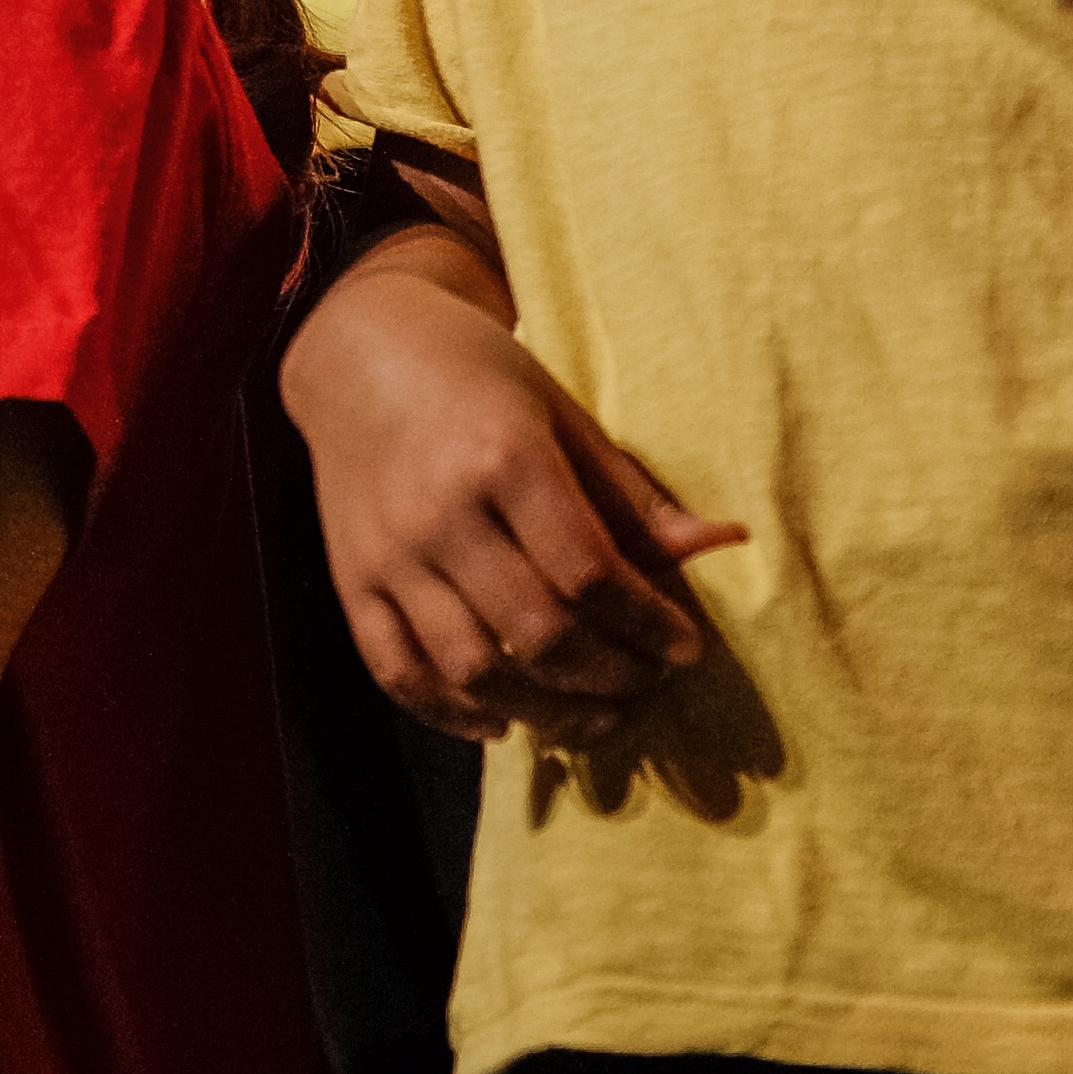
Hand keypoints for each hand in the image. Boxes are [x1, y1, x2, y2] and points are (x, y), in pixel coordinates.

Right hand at [283, 263, 735, 747]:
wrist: (359, 349)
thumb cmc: (479, 375)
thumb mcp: (563, 414)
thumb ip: (631, 494)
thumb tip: (722, 544)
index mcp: (505, 459)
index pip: (591, 574)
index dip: (649, 625)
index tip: (687, 648)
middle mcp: (441, 514)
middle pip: (538, 633)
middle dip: (610, 676)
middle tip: (647, 684)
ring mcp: (389, 554)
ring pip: (472, 670)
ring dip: (545, 712)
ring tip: (593, 717)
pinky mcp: (350, 581)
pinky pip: (397, 671)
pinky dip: (450, 714)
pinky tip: (502, 724)